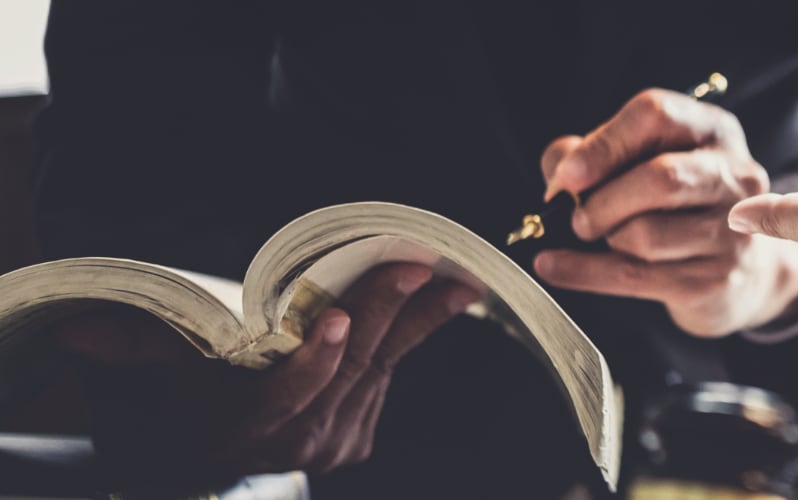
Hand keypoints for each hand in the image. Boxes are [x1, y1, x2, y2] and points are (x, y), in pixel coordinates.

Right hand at [56, 263, 480, 484]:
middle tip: (416, 267)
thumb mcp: (162, 373)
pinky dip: (414, 336)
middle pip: (347, 373)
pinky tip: (444, 300)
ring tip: (455, 279)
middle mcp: (296, 444)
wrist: (214, 453)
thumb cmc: (187, 398)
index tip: (334, 317)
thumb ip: (133, 347)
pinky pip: (389, 378)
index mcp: (244, 429)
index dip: (311, 360)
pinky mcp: (359, 439)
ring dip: (419, 321)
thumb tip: (76, 333)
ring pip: (380, 371)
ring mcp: (334, 446)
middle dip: (385, 315)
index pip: (285, 396)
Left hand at [536, 89, 797, 337]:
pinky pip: (635, 276)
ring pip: (647, 234)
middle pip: (661, 179)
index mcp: (713, 131)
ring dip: (606, 236)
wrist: (746, 272)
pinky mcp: (715, 279)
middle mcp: (735, 176)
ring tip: (602, 236)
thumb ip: (594, 153)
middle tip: (577, 215)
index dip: (605, 144)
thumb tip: (559, 171)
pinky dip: (583, 272)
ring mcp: (732, 232)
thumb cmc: (683, 207)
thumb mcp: (646, 163)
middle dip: (602, 199)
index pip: (657, 116)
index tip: (567, 174)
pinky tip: (553, 266)